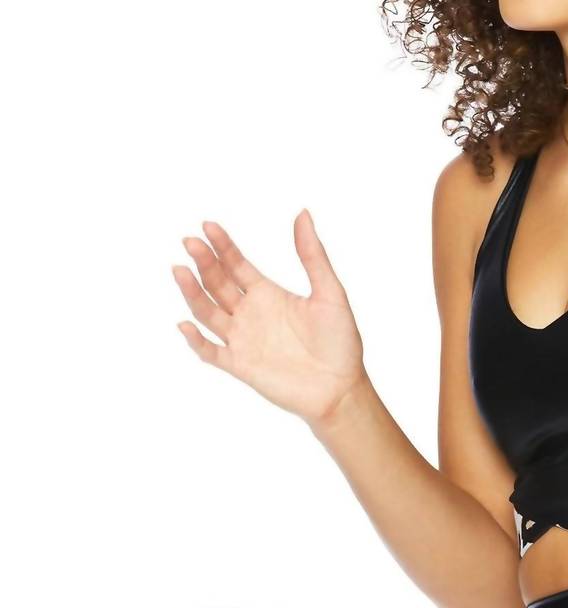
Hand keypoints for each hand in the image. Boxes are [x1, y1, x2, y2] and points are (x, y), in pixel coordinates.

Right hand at [172, 210, 364, 424]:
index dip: (221, 246)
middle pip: (217, 283)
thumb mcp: (330, 293)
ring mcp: (243, 340)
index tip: (208, 226)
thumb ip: (313, 256)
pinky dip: (195, 340)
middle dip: (203, 262)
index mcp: (267, 294)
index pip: (235, 265)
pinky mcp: (241, 366)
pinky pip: (210, 352)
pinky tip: (185, 323)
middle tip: (191, 242)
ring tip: (180, 270)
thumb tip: (303, 213)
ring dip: (192, 292)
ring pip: (207, 312)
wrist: (342, 389)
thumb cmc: (341, 343)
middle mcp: (250, 314)